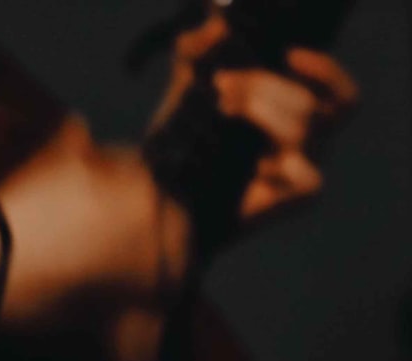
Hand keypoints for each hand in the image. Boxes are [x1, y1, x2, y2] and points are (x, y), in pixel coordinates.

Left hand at [150, 15, 359, 223]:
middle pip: (312, 102)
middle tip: (222, 83)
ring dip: (262, 109)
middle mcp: (306, 141)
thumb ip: (198, 51)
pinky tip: (253, 167)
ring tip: (222, 107)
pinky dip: (280, 165)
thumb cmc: (184, 136)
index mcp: (295, 113)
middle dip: (264, 85)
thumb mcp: (188, 85)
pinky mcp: (294, 199)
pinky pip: (309, 178)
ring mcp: (302, 169)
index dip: (324, 70)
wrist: (164, 192)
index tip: (288, 54)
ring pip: (307, 129)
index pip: (340, 94)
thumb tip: (214, 19)